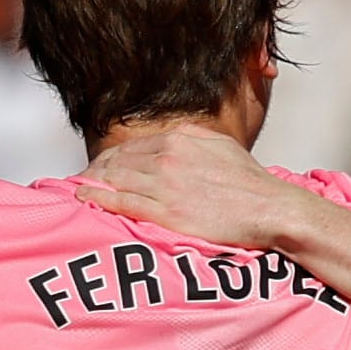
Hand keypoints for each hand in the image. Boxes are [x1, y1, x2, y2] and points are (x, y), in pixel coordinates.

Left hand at [68, 123, 304, 251]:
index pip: (134, 145)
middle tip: (84, 178)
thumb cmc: (251, 184)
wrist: (270, 208)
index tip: (103, 166)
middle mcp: (168, 156)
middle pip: (119, 160)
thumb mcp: (222, 147)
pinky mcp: (166, 211)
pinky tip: (84, 198)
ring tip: (80, 189)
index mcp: (181, 138)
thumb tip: (175, 142)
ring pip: (116, 179)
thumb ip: (193, 142)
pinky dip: (98, 198)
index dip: (113, 156)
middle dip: (98, 169)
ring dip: (93, 183)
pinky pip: (121, 201)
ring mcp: (166, 184)